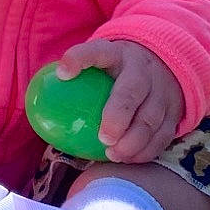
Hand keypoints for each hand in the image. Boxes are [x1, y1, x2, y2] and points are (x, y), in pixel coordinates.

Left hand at [56, 38, 183, 164]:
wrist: (165, 60)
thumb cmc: (117, 69)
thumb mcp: (100, 62)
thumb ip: (76, 77)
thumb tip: (35, 105)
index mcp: (116, 54)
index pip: (96, 51)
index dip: (79, 59)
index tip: (63, 73)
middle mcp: (141, 70)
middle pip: (131, 91)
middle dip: (118, 116)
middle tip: (103, 137)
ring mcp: (161, 90)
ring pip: (150, 118)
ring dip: (133, 141)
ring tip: (114, 154)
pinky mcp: (174, 111)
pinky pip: (163, 134)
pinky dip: (147, 150)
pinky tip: (130, 159)